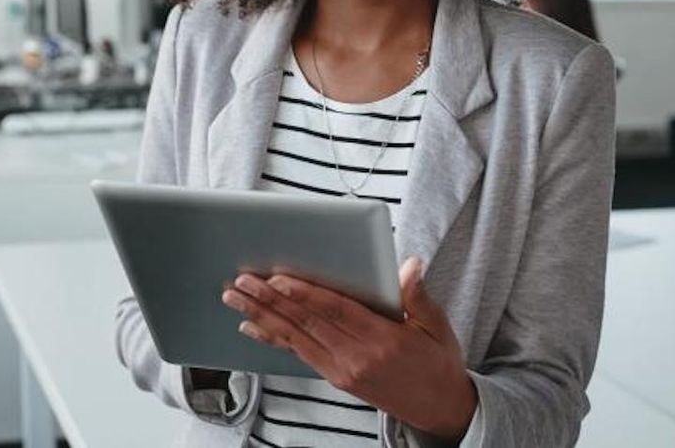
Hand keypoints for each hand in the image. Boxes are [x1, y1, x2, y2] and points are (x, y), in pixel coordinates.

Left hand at [221, 257, 476, 440]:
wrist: (440, 408)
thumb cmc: (437, 361)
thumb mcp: (436, 326)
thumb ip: (418, 295)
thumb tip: (410, 265)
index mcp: (384, 339)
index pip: (336, 312)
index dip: (305, 294)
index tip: (278, 278)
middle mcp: (358, 357)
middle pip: (306, 323)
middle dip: (270, 300)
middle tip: (240, 282)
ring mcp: (344, 370)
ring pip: (296, 338)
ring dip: (262, 316)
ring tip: (235, 298)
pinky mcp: (337, 378)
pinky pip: (299, 355)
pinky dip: (273, 339)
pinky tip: (251, 328)